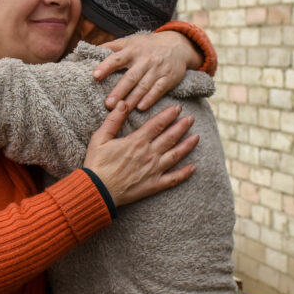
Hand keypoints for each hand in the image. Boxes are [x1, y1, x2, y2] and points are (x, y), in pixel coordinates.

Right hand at [82, 101, 198, 205]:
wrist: (97, 191)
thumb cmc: (97, 164)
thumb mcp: (100, 138)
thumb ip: (114, 120)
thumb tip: (123, 103)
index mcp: (136, 141)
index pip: (157, 124)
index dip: (168, 115)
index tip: (177, 108)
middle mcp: (149, 154)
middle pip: (170, 137)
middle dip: (182, 127)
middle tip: (191, 119)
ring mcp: (153, 170)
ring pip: (175, 155)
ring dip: (187, 145)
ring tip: (197, 137)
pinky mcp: (153, 185)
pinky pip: (173, 179)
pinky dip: (184, 173)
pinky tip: (193, 168)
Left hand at [93, 31, 203, 111]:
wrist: (178, 45)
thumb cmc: (148, 45)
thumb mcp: (131, 41)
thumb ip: (113, 46)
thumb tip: (92, 50)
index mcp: (132, 50)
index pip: (117, 58)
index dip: (106, 66)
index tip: (95, 76)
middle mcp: (145, 60)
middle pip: (130, 77)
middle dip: (119, 91)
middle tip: (108, 104)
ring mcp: (157, 69)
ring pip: (143, 86)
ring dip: (132, 98)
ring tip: (121, 109)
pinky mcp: (168, 78)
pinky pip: (159, 89)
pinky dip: (150, 99)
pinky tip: (141, 108)